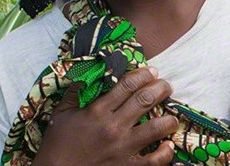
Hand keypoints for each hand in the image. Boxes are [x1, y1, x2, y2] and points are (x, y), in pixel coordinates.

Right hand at [32, 67, 178, 165]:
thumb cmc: (57, 147)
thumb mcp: (60, 115)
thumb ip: (74, 93)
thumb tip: (84, 73)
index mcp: (97, 111)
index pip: (127, 85)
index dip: (143, 75)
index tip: (152, 71)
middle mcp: (113, 127)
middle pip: (145, 100)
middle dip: (160, 89)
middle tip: (166, 86)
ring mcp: (123, 149)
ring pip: (156, 128)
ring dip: (169, 120)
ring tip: (172, 117)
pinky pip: (155, 161)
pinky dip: (166, 153)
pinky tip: (168, 146)